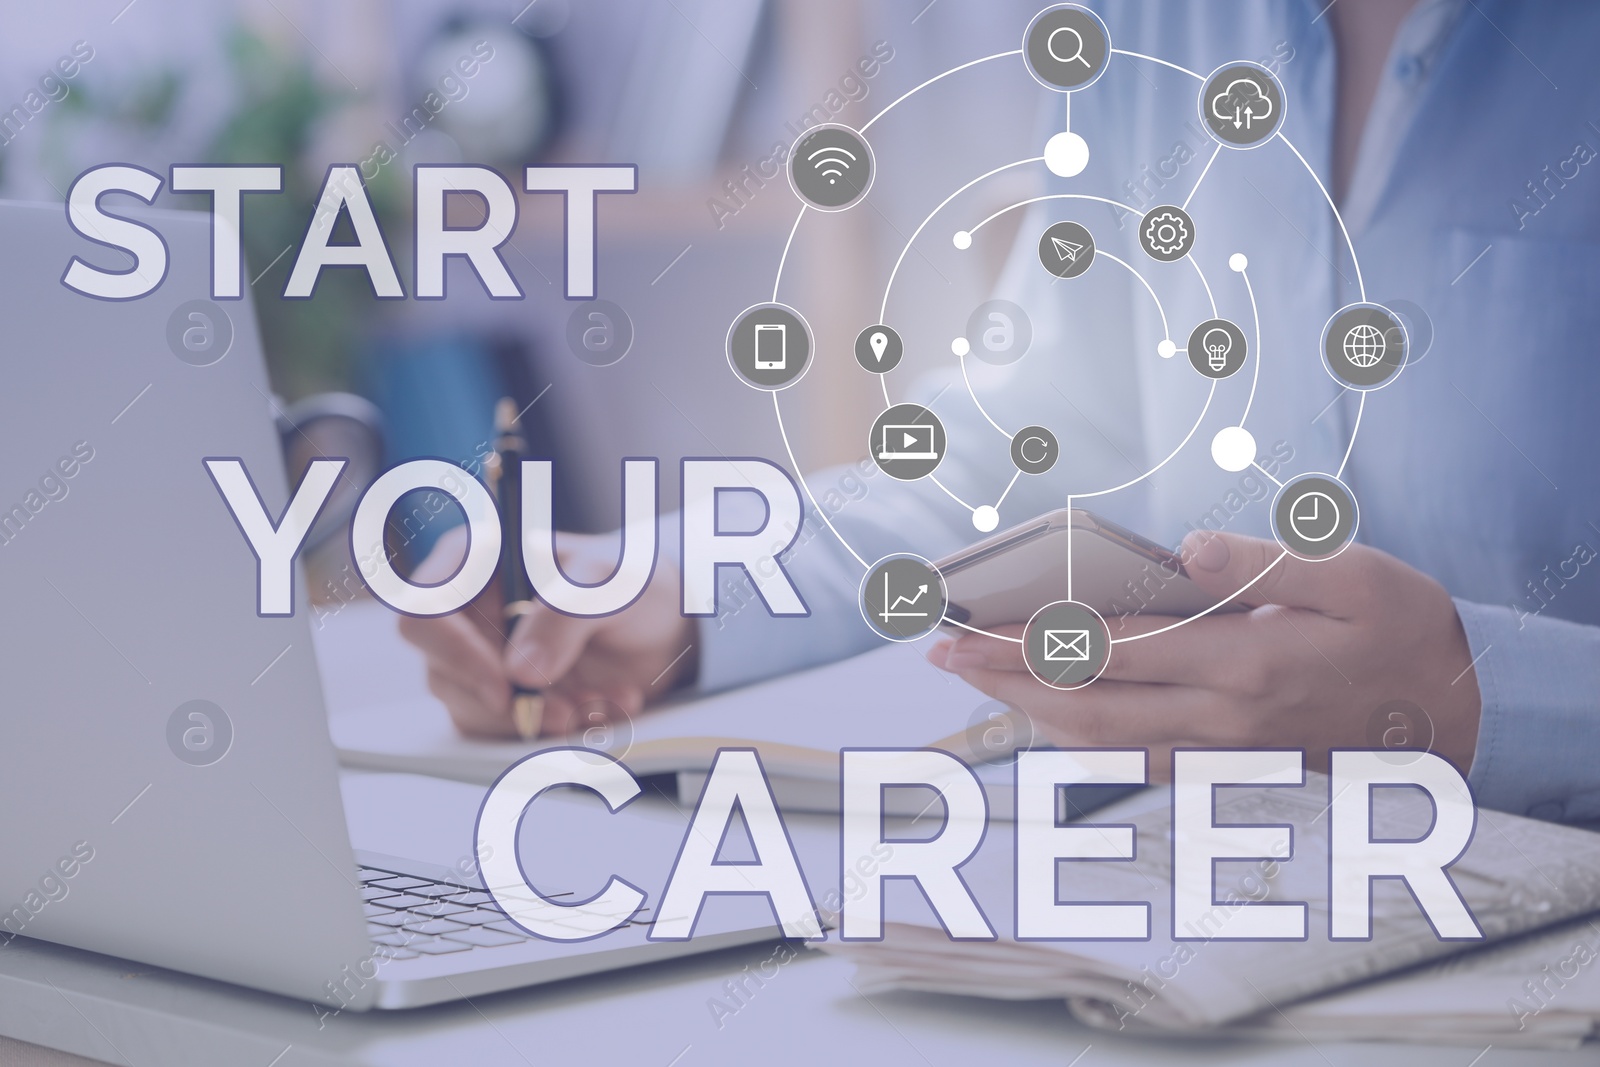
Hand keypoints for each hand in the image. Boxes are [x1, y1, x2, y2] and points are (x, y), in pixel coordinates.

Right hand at [397, 526, 695, 738]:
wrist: (663, 624)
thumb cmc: (630, 581)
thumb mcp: (610, 583)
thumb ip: (566, 615)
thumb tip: (519, 671)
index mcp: (478, 561)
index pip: (425, 610)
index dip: (454, 652)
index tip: (504, 686)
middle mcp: (469, 612)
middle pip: (443, 672)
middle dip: (509, 702)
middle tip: (566, 711)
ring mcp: (481, 657)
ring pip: (473, 709)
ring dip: (537, 719)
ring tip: (597, 703)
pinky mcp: (502, 695)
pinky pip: (505, 729)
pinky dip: (551, 730)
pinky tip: (597, 709)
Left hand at [927, 531, 1481, 777]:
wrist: (1459, 722)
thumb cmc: (1406, 635)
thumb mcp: (1360, 577)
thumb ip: (1270, 563)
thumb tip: (1190, 550)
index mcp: (1243, 665)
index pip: (1108, 654)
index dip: (1029, 642)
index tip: (966, 630)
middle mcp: (1221, 720)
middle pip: (1085, 706)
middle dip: (1003, 679)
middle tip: (939, 654)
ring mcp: (1222, 753)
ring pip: (1100, 742)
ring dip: (1029, 711)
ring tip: (976, 678)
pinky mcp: (1229, 768)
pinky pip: (1133, 760)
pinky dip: (1079, 739)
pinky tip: (1049, 714)